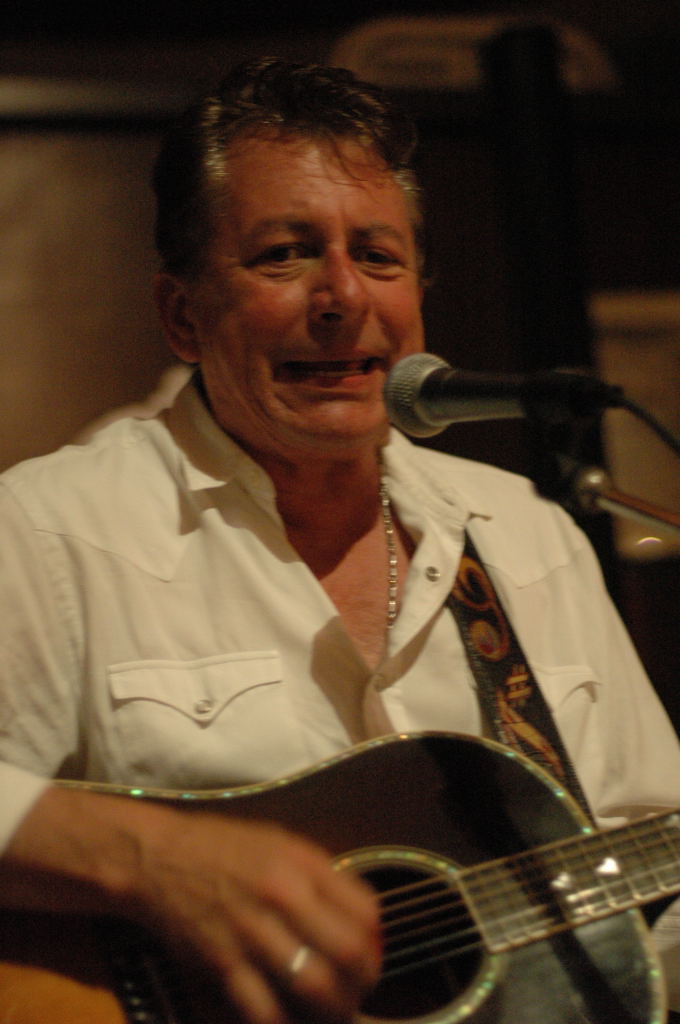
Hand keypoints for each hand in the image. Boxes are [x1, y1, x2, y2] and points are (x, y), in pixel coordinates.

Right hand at [127, 812, 381, 1023]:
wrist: (159, 857)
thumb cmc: (222, 848)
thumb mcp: (280, 843)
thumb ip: (319, 876)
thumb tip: (360, 917)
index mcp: (302, 863)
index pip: (365, 910)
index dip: (377, 941)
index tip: (371, 955)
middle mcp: (283, 895)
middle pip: (347, 952)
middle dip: (364, 981)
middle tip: (361, 991)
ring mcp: (252, 932)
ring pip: (313, 987)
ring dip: (334, 1011)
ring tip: (336, 1014)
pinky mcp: (223, 963)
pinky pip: (263, 1009)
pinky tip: (289, 1022)